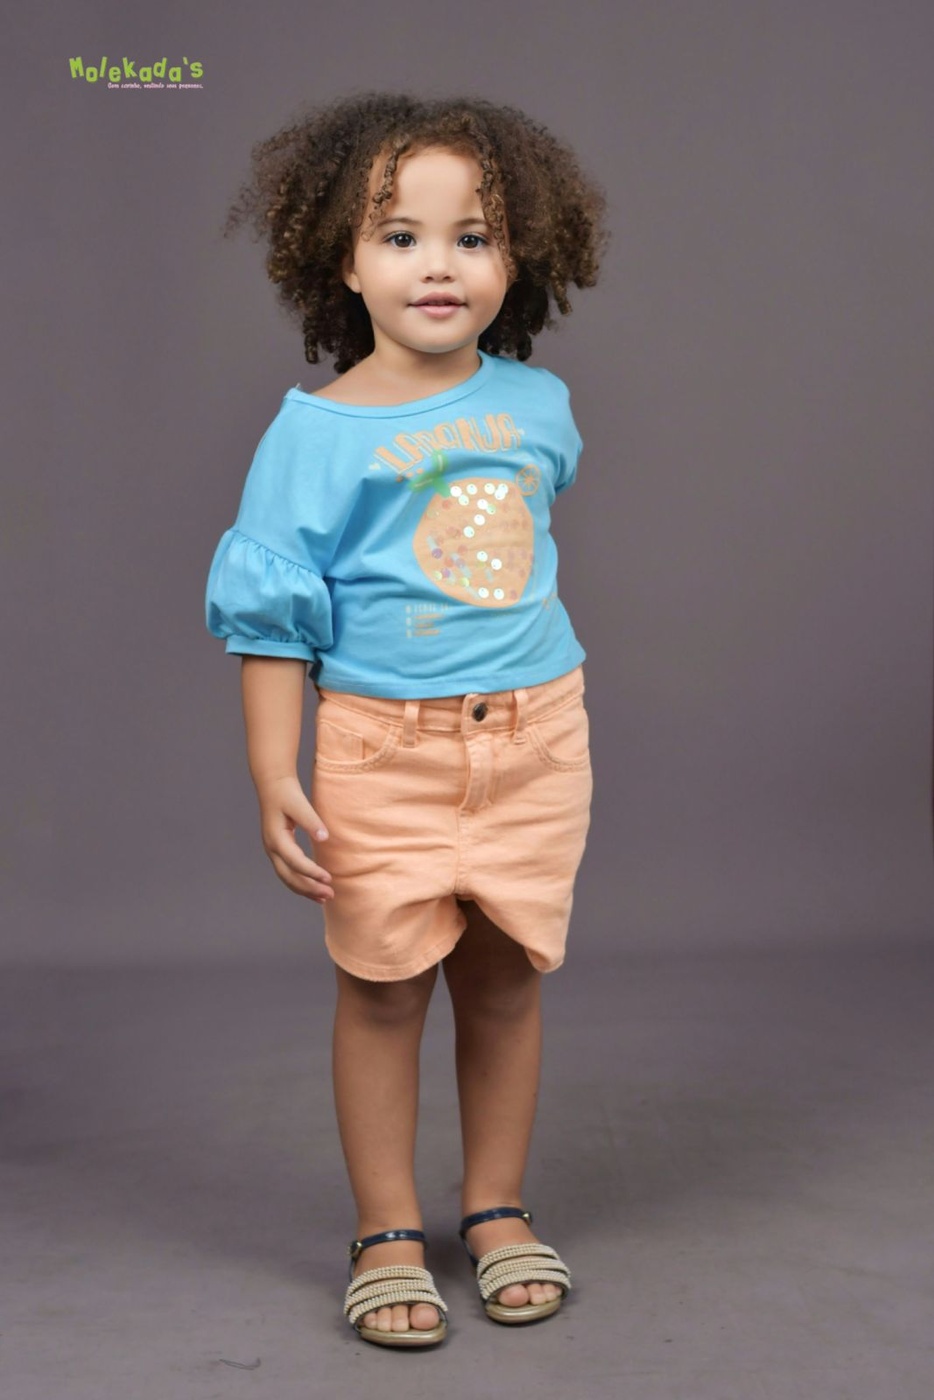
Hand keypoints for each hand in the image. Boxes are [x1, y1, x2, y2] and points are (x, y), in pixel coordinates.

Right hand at [255, 775, 333, 901]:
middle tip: (330, 895)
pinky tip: (314, 888)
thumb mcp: (299, 804)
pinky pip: (288, 873)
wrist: (273, 786)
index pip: (295, 862)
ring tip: (324, 898)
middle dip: (309, 888)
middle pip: (289, 876)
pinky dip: (300, 883)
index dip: (312, 872)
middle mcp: (272, 848)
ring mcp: (273, 851)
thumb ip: (311, 821)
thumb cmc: (286, 794)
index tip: (329, 878)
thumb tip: (324, 838)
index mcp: (276, 838)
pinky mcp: (278, 851)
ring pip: (287, 878)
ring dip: (305, 889)